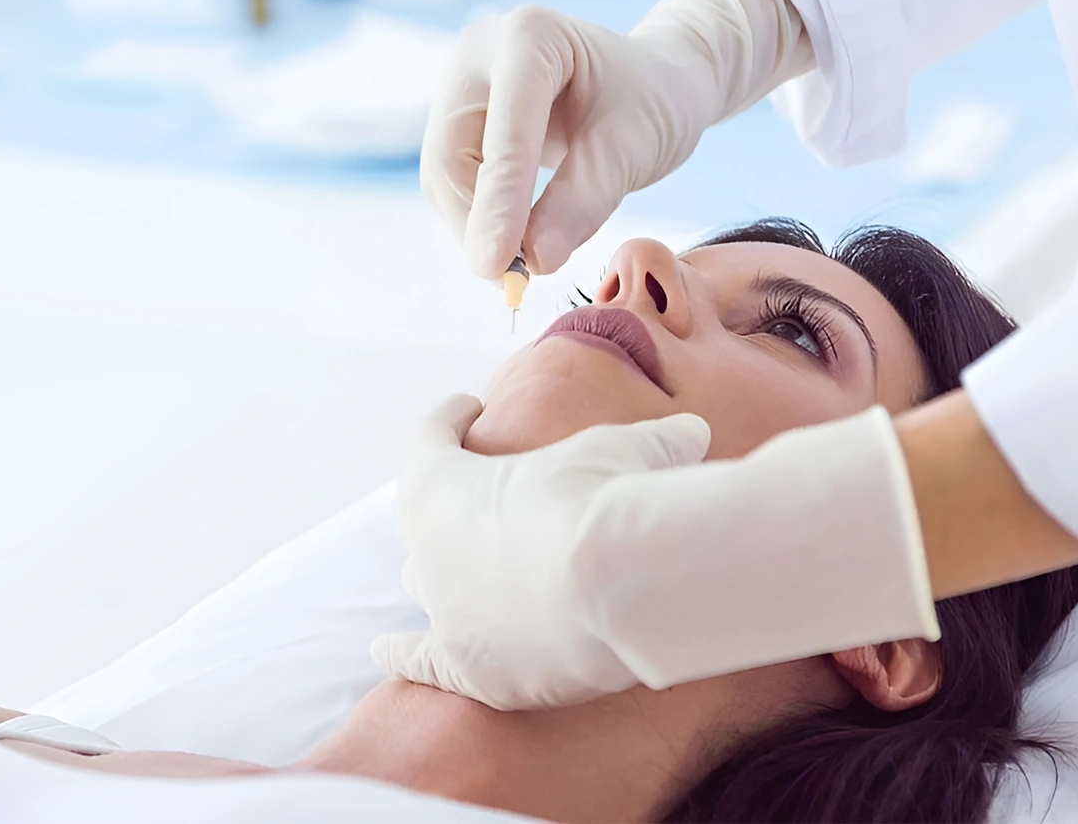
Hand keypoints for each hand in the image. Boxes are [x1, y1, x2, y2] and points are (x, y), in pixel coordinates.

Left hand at [372, 395, 713, 708]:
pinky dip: (403, 653)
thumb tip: (691, 436)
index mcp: (440, 484)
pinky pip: (421, 661)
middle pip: (425, 522)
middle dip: (451, 506)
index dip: (450, 418)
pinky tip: (385, 649)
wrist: (619, 584)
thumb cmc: (607, 499)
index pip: (430, 436)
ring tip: (464, 564)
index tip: (470, 408)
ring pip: (426, 587)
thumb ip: (651, 443)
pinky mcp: (473, 669)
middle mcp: (426, 550)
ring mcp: (445, 612)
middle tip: (486, 495)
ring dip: (441, 573)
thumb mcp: (626, 450)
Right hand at [420, 0, 811, 279]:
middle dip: (479, 222)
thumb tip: (533, 261)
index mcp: (530, 37)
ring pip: (444, 174)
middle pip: (452, 155)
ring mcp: (464, 82)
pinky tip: (513, 242)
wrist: (654, 82)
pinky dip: (480, 217)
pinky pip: (453, 179)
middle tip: (513, 281)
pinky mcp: (462, 114)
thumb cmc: (652, 103)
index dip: (499, 205)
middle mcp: (481, 49)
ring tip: (520, 267)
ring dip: (475, 227)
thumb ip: (583, 203)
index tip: (498, 266)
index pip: (505, 135)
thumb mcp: (630, 152)